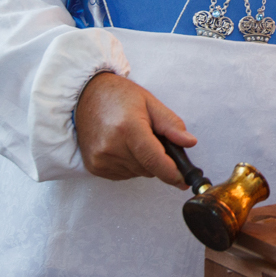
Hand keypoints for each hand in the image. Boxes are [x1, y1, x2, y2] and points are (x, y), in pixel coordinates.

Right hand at [74, 71, 196, 186]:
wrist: (86, 96)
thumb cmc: (119, 96)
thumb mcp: (150, 103)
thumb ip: (171, 124)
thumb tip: (189, 143)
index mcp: (128, 128)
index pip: (154, 159)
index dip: (172, 172)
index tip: (184, 180)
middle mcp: (111, 147)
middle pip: (148, 169)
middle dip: (159, 159)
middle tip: (154, 138)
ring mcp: (100, 159)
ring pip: (137, 173)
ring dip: (144, 162)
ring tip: (135, 138)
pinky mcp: (94, 167)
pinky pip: (124, 175)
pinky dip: (131, 164)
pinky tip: (124, 146)